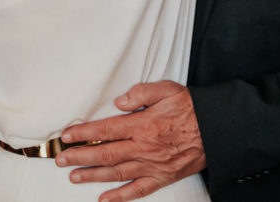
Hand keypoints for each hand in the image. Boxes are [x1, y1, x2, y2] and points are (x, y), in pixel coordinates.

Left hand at [56, 81, 204, 201]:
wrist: (218, 130)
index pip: (104, 130)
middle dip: (80, 156)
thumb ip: (140, 93)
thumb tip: (119, 102)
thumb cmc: (192, 109)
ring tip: (74, 177)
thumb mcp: (166, 90)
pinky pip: (138, 190)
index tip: (66, 136)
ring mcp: (152, 165)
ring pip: (116, 173)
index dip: (83, 133)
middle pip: (104, 154)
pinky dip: (120, 197)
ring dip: (92, 176)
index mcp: (142, 125)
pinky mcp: (162, 177)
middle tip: (61, 158)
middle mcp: (143, 147)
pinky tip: (105, 200)